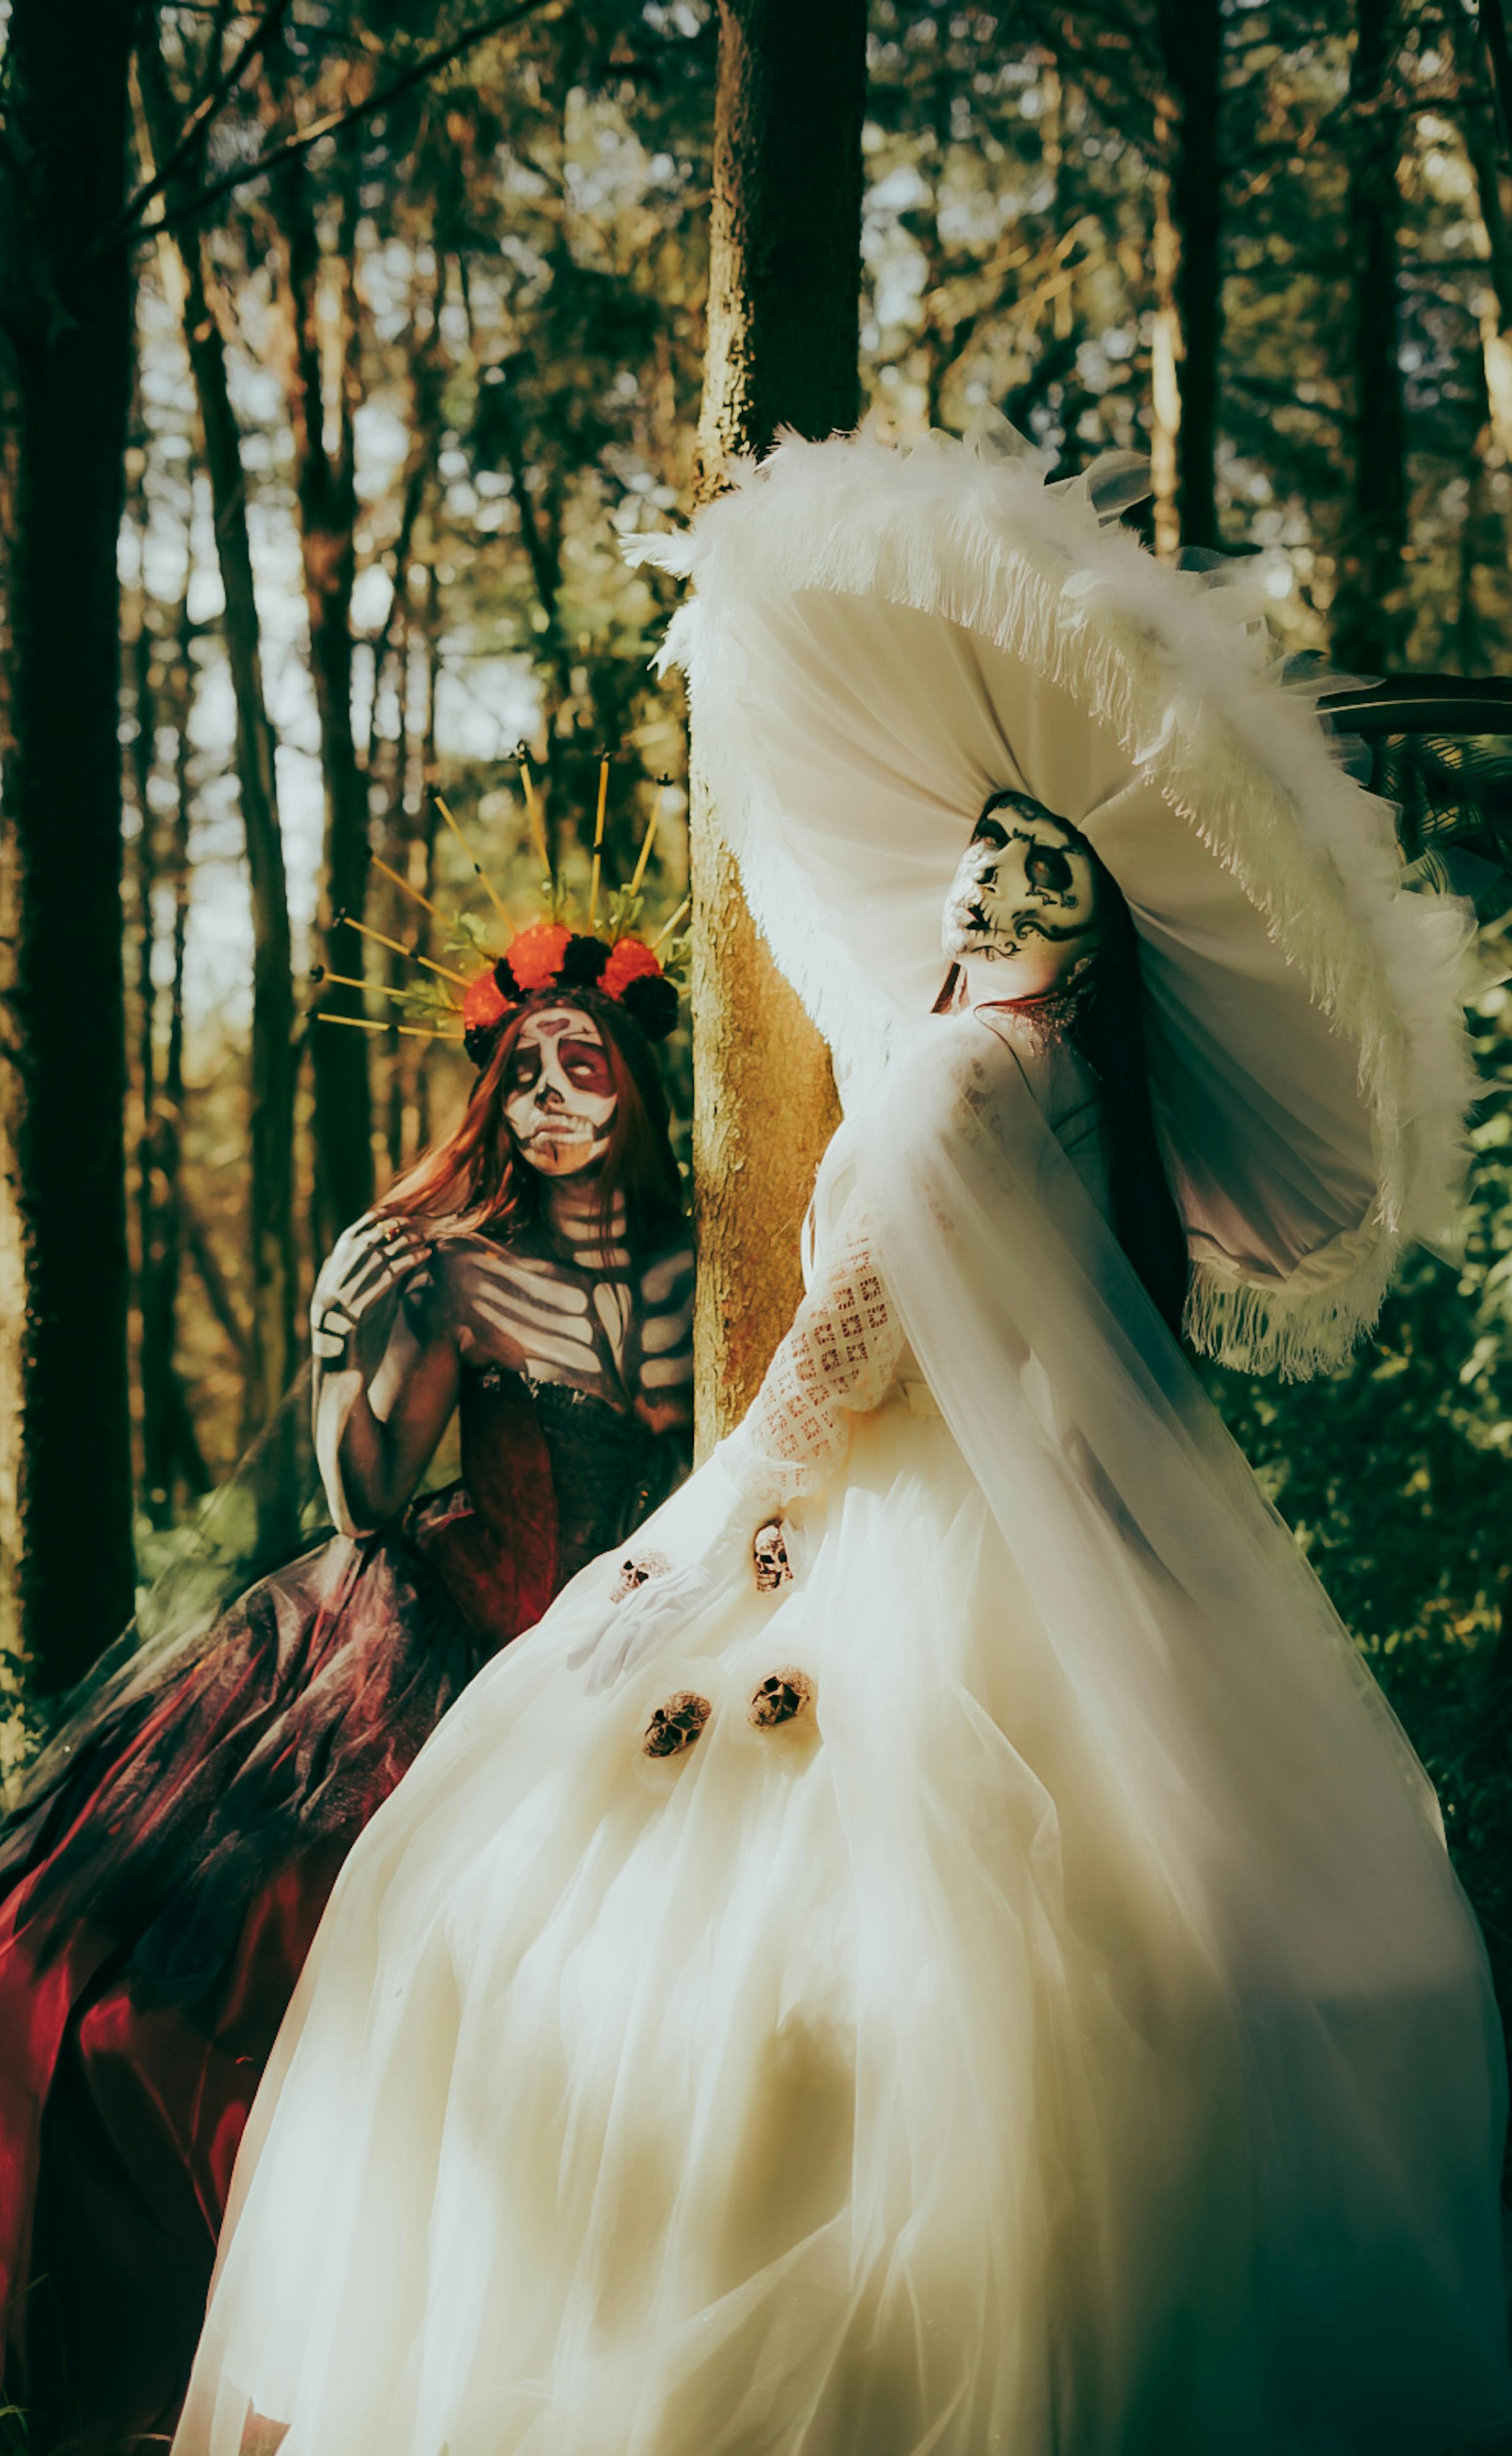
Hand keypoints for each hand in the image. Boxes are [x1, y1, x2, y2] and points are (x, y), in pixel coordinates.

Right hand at [311, 1214, 432, 1364]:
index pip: (347, 1241)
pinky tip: (424, 1256)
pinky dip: (405, 1264)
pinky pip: (381, 1281)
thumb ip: (376, 1283)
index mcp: (328, 1282)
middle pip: (360, 1244)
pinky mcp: (351, 1315)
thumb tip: (399, 1258)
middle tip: (412, 1219)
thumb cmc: (358, 1346)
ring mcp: (337, 1301)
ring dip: (401, 1243)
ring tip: (424, 1235)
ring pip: (372, 1259)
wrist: (341, 1380)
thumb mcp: (367, 1309)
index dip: (368, 1222)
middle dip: (387, 1228)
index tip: (390, 1210)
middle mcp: (329, 1286)